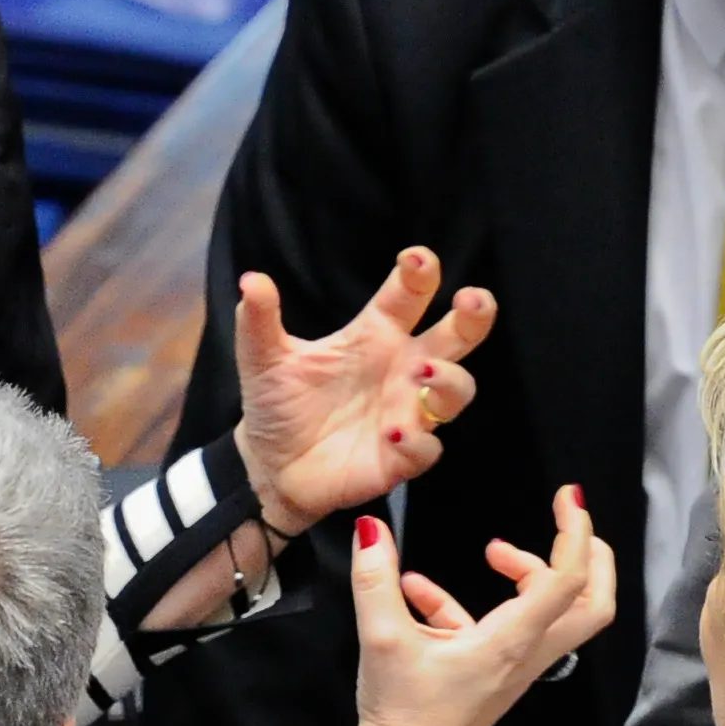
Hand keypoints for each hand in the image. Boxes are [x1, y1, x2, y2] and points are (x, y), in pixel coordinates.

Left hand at [231, 248, 495, 532]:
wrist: (269, 466)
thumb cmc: (278, 404)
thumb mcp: (263, 359)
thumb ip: (259, 320)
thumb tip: (251, 281)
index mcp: (376, 335)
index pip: (409, 296)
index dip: (419, 274)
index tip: (416, 259)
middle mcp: (402, 370)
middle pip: (456, 337)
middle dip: (473, 317)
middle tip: (473, 300)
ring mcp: (407, 413)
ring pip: (456, 391)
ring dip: (449, 380)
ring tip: (423, 372)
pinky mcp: (401, 457)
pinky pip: (427, 449)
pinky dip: (417, 441)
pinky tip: (392, 434)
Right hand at [346, 489, 614, 725]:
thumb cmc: (402, 714)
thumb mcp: (382, 639)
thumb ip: (374, 579)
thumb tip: (369, 528)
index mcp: (511, 642)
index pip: (566, 579)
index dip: (575, 532)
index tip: (567, 496)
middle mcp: (524, 654)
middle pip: (591, 604)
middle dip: (590, 557)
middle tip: (568, 522)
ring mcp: (513, 667)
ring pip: (553, 615)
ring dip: (533, 576)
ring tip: (492, 552)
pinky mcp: (493, 675)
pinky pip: (499, 629)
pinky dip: (472, 604)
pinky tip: (418, 592)